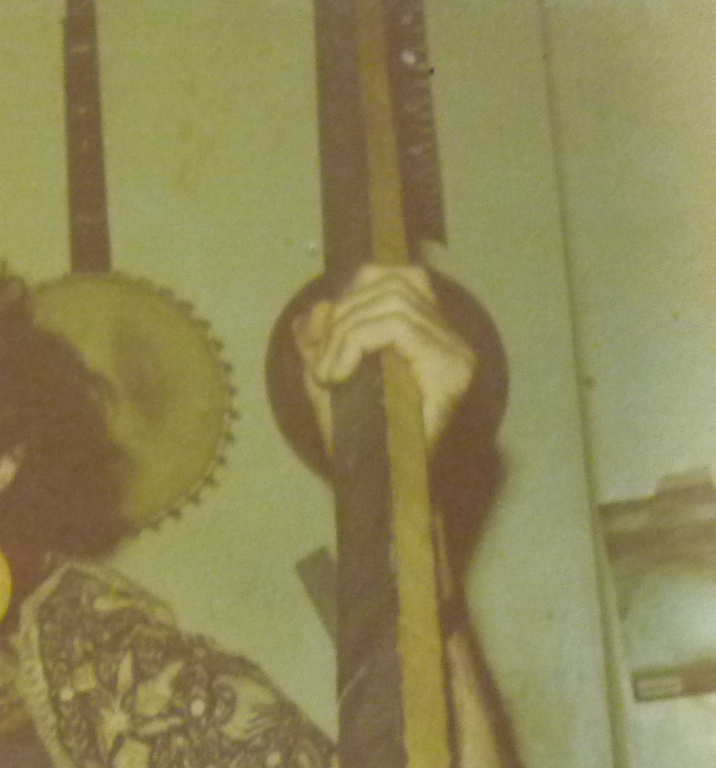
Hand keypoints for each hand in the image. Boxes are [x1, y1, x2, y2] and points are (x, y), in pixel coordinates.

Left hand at [293, 264, 476, 457]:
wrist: (382, 490)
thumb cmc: (361, 443)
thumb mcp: (328, 386)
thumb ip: (320, 346)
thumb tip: (313, 311)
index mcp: (426, 336)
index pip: (397, 277)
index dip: (353, 292)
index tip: (324, 336)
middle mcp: (449, 338)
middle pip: (392, 285)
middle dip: (342, 316)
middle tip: (322, 363)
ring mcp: (455, 352)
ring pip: (392, 302)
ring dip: (344, 333)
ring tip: (328, 373)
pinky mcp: (452, 369)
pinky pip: (399, 327)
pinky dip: (355, 342)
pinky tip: (338, 374)